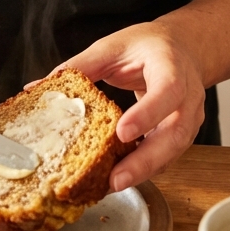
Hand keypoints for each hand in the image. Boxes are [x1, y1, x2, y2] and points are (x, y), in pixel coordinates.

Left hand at [60, 21, 206, 191]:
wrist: (182, 48)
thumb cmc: (147, 46)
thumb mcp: (112, 47)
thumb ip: (80, 66)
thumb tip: (40, 86)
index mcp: (171, 65)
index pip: (167, 90)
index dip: (147, 114)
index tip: (121, 133)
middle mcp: (188, 95)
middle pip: (175, 132)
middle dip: (145, 160)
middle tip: (115, 179)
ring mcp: (190, 117)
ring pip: (174, 151)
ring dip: (144, 171)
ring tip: (112, 184)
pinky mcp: (183, 134)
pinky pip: (168, 156)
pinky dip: (146, 169)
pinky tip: (121, 177)